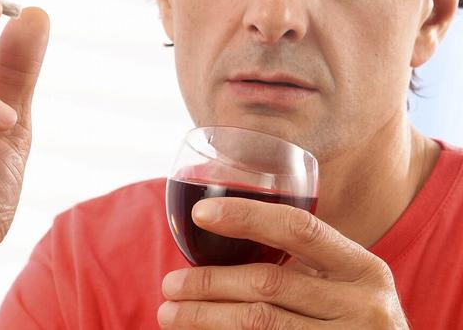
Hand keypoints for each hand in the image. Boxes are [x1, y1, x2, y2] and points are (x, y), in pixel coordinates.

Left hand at [158, 198, 408, 328]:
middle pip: (268, 284)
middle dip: (209, 282)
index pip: (299, 229)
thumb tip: (220, 236)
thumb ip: (303, 262)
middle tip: (169, 284)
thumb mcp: (344, 283)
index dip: (246, 216)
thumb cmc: (353, 317)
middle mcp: (363, 305)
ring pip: (259, 323)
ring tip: (170, 312)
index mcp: (363, 268)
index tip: (200, 214)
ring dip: (206, 317)